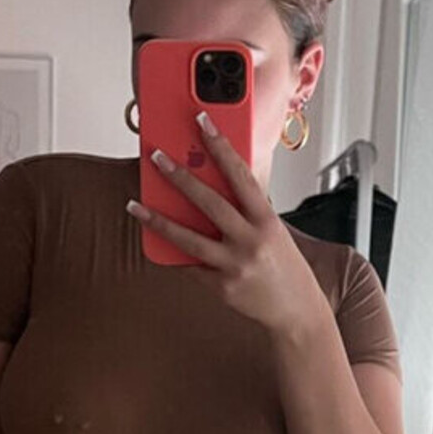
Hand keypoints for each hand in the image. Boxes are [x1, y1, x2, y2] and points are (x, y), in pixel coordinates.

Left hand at [126, 112, 325, 338]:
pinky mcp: (222, 287)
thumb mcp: (273, 231)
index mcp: (267, 221)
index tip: (202, 122)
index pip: (241, 175)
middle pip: (209, 203)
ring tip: (134, 205)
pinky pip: (191, 267)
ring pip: (188, 239)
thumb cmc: (284, 266)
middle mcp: (251, 241)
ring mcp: (235, 265)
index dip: (220, 146)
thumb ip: (247, 211)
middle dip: (180, 177)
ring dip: (157, 220)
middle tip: (157, 158)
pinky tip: (156, 241)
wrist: (297, 311)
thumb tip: (210, 186)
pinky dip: (174, 253)